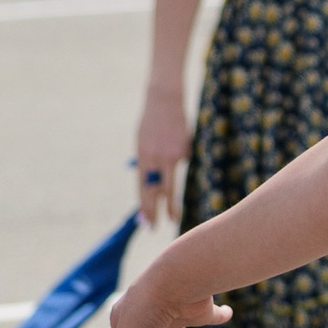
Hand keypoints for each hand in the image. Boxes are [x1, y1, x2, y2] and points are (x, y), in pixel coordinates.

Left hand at [134, 84, 188, 225]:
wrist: (164, 99)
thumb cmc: (150, 124)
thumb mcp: (142, 143)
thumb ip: (145, 164)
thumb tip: (152, 190)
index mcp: (142, 156)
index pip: (143, 187)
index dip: (144, 206)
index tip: (146, 222)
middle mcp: (157, 157)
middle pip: (157, 191)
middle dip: (156, 211)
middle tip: (154, 228)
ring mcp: (173, 154)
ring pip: (172, 184)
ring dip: (171, 203)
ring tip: (172, 218)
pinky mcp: (186, 150)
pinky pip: (180, 163)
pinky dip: (177, 160)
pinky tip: (174, 145)